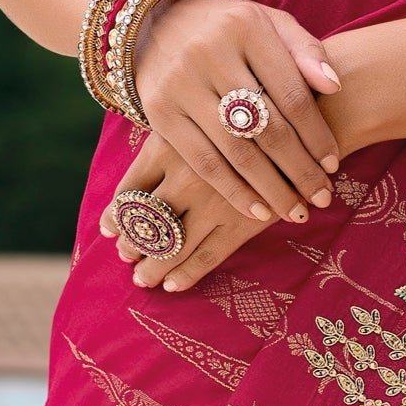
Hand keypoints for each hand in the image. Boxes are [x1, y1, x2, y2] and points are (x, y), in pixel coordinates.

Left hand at [109, 135, 268, 295]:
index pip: (127, 191)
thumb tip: (139, 186)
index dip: (114, 216)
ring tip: (143, 278)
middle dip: (131, 245)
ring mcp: (213, 201)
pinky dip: (186, 274)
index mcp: (167, 146)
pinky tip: (172, 284)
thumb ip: (167, 147)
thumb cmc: (239, 121)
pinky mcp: (242, 221)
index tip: (109, 229)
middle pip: (144, 222)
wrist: (297, 125)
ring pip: (171, 245)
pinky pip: (206, 257)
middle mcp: (185, 174)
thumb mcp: (195, 122)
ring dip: (153, 267)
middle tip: (126, 257)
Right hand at [126, 0, 343, 231]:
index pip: (292, 94)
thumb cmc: (229, 28)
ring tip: (295, 211)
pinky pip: (202, 161)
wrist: (157, 19)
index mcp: (246, 28)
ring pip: (236, 150)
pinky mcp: (159, 111)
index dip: (317, 135)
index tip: (334, 163)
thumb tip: (334, 87)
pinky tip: (257, 211)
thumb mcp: (270, 23)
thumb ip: (305, 50)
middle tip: (322, 197)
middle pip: (267, 127)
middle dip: (299, 169)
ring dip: (271, 188)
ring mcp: (180, 84)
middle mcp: (209, 54)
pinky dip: (233, 191)